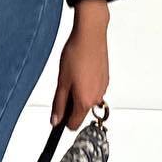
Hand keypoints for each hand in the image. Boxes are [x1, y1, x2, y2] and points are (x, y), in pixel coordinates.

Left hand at [50, 7, 108, 128]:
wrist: (90, 36)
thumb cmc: (76, 55)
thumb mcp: (62, 82)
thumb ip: (59, 104)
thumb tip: (55, 120)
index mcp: (85, 101)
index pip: (74, 124)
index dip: (63, 120)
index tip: (57, 115)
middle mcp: (97, 98)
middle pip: (81, 112)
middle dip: (71, 104)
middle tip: (63, 86)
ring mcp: (103, 88)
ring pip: (88, 100)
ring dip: (79, 94)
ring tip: (72, 75)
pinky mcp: (105, 79)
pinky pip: (94, 89)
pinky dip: (87, 85)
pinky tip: (81, 70)